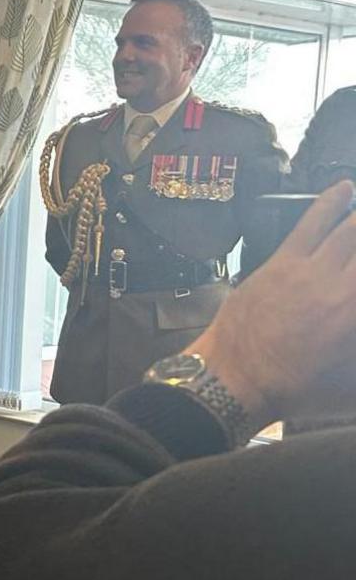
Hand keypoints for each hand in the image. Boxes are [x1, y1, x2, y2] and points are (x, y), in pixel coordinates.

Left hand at [184, 181, 355, 427]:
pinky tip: (343, 189)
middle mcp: (342, 288)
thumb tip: (352, 325)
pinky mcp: (282, 262)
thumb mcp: (350, 386)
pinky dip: (329, 204)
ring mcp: (311, 270)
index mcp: (355, 314)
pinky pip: (310, 224)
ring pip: (349, 231)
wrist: (236, 379)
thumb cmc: (298, 390)